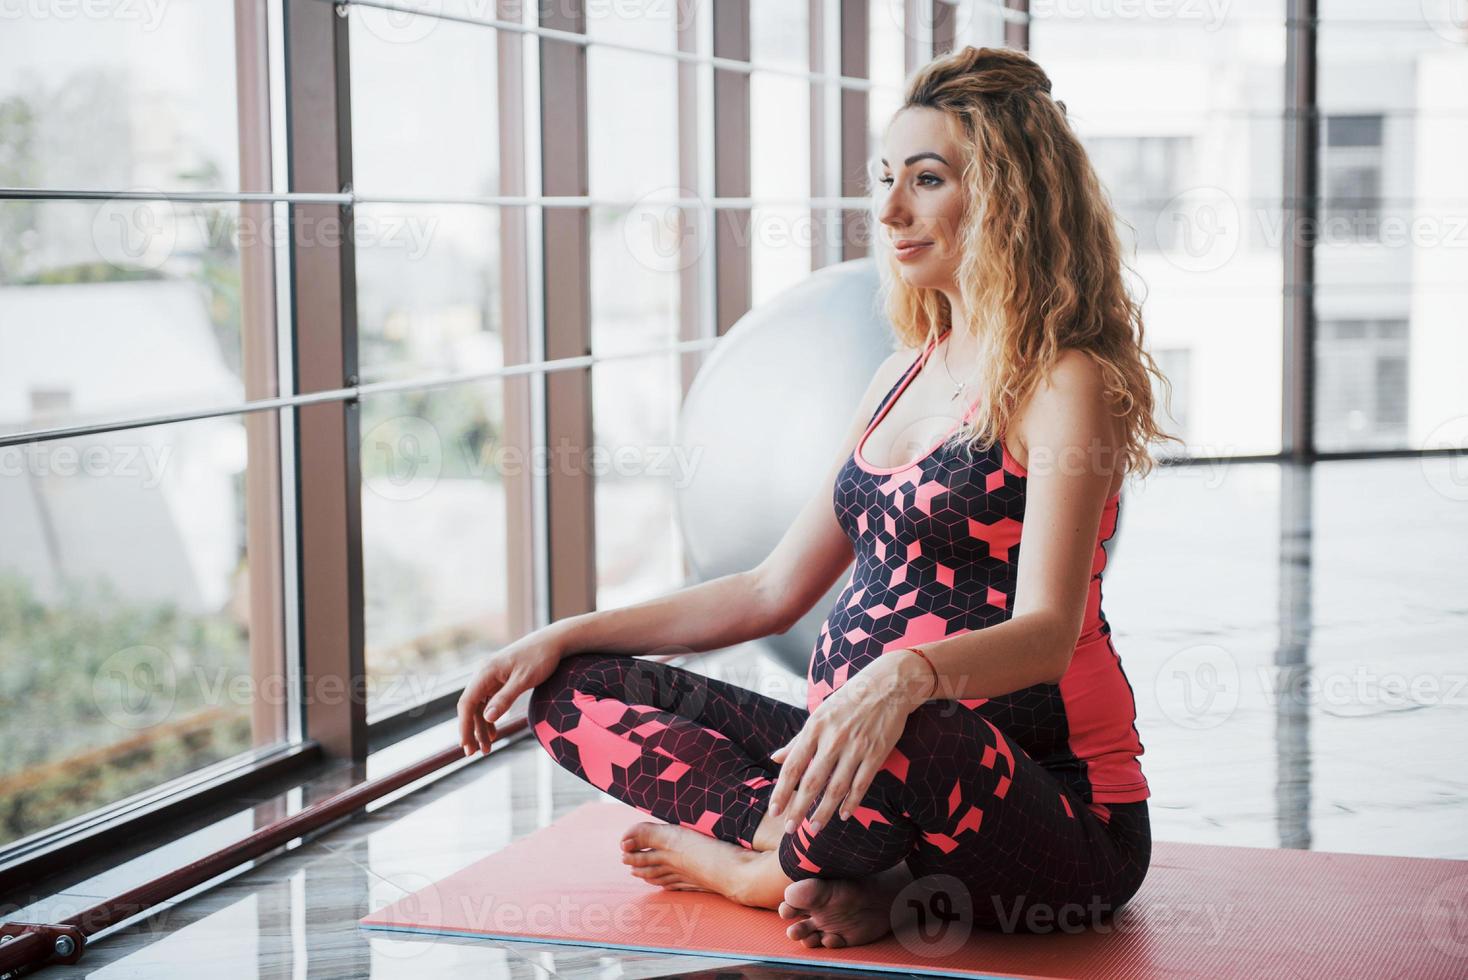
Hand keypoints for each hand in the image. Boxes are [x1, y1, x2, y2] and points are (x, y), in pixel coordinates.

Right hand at [456, 628, 565, 756]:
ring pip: (479, 705)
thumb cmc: (540, 658)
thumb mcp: (524, 680)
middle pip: (470, 706)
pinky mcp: (499, 679)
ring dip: (481, 726)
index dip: (464, 725)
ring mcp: (491, 676)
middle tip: (473, 753)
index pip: (467, 702)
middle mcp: (483, 673)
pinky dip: (489, 717)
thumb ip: (505, 698)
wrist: (553, 642)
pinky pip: (488, 701)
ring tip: (486, 748)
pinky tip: (493, 732)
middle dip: (471, 730)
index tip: (466, 745)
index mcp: (485, 672)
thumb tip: (487, 718)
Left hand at [766, 650, 934, 834]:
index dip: (782, 791)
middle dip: (798, 808)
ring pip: (836, 788)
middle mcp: (832, 739)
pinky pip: (861, 784)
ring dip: (823, 811)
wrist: (887, 686)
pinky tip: (844, 815)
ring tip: (814, 827)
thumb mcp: (819, 714)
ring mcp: (855, 747)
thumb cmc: (848, 700)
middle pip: (812, 782)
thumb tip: (775, 758)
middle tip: (789, 828)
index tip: (773, 811)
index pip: (793, 766)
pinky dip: (852, 802)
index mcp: (814, 728)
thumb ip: (797, 740)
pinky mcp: (876, 753)